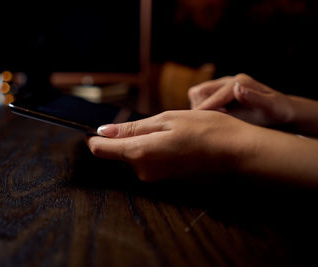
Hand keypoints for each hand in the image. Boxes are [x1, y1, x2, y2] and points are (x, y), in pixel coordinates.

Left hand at [86, 110, 254, 181]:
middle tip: (150, 121)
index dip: (94, 137)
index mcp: (139, 152)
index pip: (100, 149)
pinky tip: (172, 140)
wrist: (235, 152)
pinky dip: (151, 149)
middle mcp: (142, 170)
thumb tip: (104, 131)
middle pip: (118, 152)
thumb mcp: (166, 120)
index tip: (95, 126)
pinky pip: (147, 161)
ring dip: (140, 141)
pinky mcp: (164, 179)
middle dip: (124, 136)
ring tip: (167, 129)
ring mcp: (154, 177)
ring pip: (134, 155)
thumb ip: (132, 129)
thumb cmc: (203, 130)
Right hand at [188, 74, 293, 126]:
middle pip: (199, 91)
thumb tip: (238, 89)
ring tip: (214, 121)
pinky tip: (215, 119)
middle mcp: (229, 81)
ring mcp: (223, 86)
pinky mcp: (219, 94)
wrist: (281, 111)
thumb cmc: (277, 112)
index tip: (206, 124)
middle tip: (211, 122)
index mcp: (240, 82)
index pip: (213, 95)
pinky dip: (202, 110)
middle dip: (200, 108)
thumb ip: (255, 98)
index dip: (208, 110)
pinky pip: (200, 99)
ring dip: (199, 108)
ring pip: (197, 94)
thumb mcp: (271, 107)